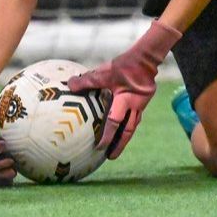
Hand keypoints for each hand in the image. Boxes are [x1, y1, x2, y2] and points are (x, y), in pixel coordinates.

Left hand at [68, 20, 181, 158]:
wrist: (146, 58)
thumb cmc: (125, 65)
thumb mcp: (104, 72)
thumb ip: (87, 80)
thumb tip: (69, 84)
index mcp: (125, 101)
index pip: (114, 122)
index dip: (107, 136)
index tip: (100, 148)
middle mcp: (135, 106)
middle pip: (128, 131)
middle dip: (120, 145)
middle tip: (111, 157)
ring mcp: (141, 105)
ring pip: (133, 125)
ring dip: (125, 137)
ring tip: (118, 146)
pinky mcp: (144, 101)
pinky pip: (135, 116)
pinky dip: (129, 124)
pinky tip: (124, 125)